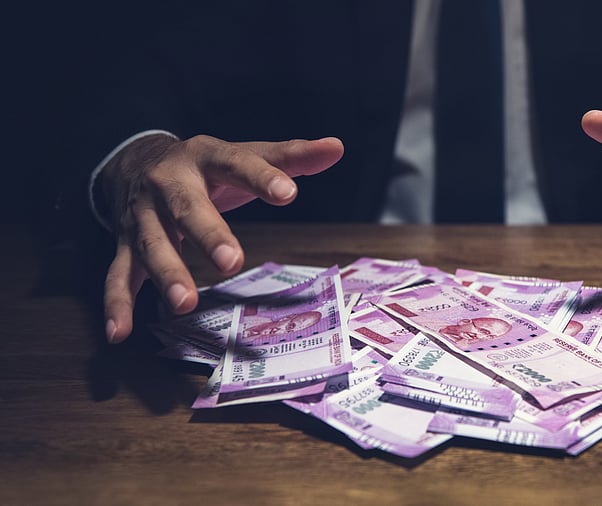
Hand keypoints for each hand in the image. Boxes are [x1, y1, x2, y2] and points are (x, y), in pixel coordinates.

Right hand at [101, 134, 343, 342]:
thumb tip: (336, 147)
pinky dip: (117, 304)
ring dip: (165, 273)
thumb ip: (289, 156)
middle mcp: (168, 184)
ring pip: (150, 244)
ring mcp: (142, 216)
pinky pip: (118, 274)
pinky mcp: (124, 244)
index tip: (289, 193)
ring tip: (184, 303)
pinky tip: (122, 333)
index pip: (236, 163)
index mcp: (204, 156)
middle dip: (207, 234)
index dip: (262, 178)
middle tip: (231, 262)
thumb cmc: (204, 165)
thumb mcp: (243, 153)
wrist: (134, 160)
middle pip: (186, 208)